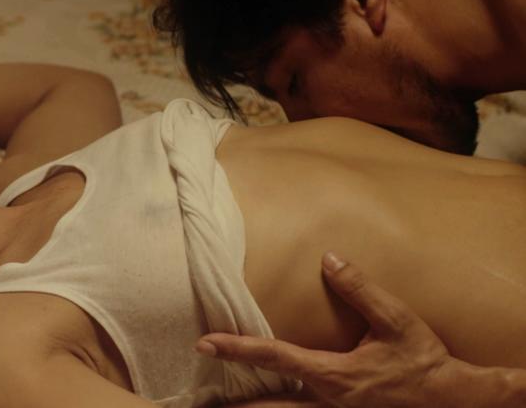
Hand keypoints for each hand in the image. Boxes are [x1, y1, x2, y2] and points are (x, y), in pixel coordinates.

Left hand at [196, 252, 457, 407]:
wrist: (453, 401)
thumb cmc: (424, 363)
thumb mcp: (397, 322)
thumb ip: (361, 290)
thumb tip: (329, 259)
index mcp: (333, 376)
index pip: (274, 357)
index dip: (236, 348)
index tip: (205, 343)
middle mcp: (327, 401)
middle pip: (267, 404)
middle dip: (234, 402)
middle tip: (198, 398)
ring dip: (254, 407)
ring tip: (221, 403)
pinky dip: (278, 406)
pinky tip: (263, 400)